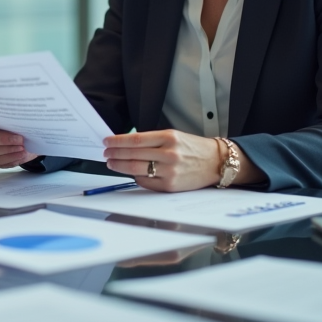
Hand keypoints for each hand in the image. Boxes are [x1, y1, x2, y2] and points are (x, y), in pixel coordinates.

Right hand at [0, 112, 36, 168]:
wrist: (25, 141)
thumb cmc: (18, 127)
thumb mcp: (16, 120)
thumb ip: (12, 118)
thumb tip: (20, 117)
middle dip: (3, 139)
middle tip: (19, 139)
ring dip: (9, 150)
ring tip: (22, 148)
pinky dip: (11, 158)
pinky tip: (21, 155)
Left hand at [103, 129, 222, 191]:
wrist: (215, 162)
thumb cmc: (192, 148)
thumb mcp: (174, 136)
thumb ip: (151, 140)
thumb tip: (126, 145)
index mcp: (168, 138)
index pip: (135, 140)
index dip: (117, 141)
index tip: (107, 141)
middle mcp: (169, 154)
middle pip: (132, 155)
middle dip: (115, 154)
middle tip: (106, 153)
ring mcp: (169, 171)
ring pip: (136, 169)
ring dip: (120, 166)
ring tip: (112, 163)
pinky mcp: (170, 186)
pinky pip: (146, 182)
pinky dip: (136, 177)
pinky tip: (131, 173)